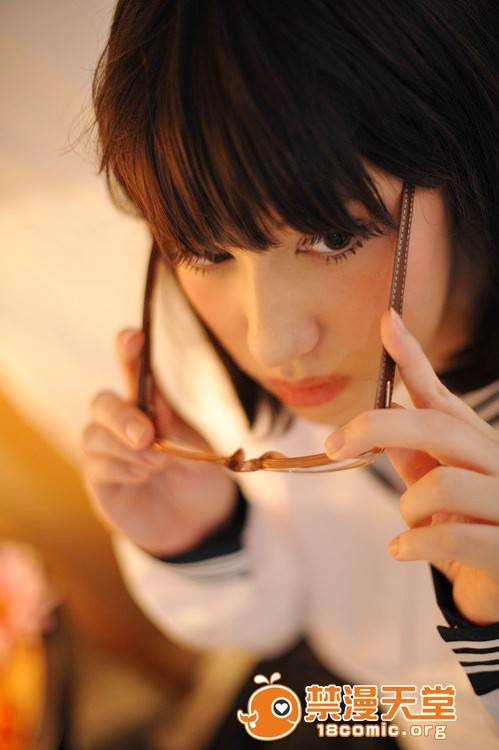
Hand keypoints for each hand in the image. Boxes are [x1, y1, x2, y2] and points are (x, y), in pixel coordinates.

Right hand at [80, 328, 236, 555]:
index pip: (132, 370)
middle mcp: (122, 424)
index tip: (134, 337)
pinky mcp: (100, 481)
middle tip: (146, 436)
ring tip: (156, 463)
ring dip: (125, 449)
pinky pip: (97, 467)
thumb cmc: (198, 476)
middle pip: (102, 403)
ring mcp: (107, 452)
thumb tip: (153, 414)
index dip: (129, 351)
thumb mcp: (198, 449)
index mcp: (149, 406)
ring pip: (94, 435)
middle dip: (121, 416)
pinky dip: (121, 468)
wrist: (199, 522)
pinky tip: (142, 476)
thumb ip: (176, 429)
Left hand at [324, 308, 498, 625]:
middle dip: (377, 429)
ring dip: (410, 509)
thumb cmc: (464, 531)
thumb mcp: (433, 491)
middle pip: (436, 427)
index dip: (413, 359)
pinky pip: (452, 537)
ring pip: (443, 484)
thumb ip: (413, 456)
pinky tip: (401, 551)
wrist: (496, 587)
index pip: (441, 396)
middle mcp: (497, 462)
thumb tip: (384, 412)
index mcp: (475, 445)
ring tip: (411, 529)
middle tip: (334, 445)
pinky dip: (414, 545)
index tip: (387, 321)